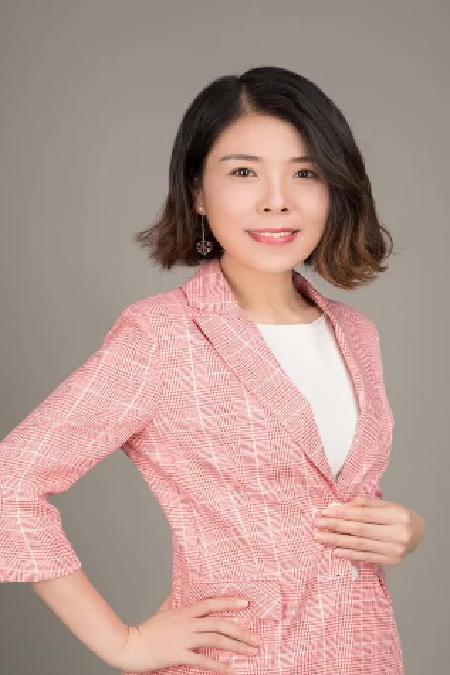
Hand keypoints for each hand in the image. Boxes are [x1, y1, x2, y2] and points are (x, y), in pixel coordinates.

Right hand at [110, 595, 261, 673]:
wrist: (128, 645)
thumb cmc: (145, 630)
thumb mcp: (161, 611)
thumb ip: (172, 601)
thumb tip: (177, 592)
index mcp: (184, 611)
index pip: (212, 603)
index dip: (230, 602)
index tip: (246, 603)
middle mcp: (187, 623)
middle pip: (219, 623)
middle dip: (241, 631)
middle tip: (257, 639)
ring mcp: (183, 638)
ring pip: (215, 639)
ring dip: (236, 646)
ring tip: (250, 652)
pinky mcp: (178, 654)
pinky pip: (202, 660)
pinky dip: (217, 666)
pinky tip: (228, 670)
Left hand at [313, 496, 425, 565]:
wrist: (418, 532)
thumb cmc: (397, 516)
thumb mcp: (385, 504)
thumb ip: (363, 504)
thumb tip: (339, 507)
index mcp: (397, 516)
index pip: (364, 514)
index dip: (343, 514)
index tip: (325, 512)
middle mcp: (398, 534)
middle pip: (360, 530)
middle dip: (336, 527)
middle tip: (318, 524)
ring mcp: (395, 550)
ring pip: (360, 545)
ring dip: (337, 541)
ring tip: (321, 538)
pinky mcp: (391, 561)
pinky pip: (365, 558)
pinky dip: (349, 554)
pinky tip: (335, 550)